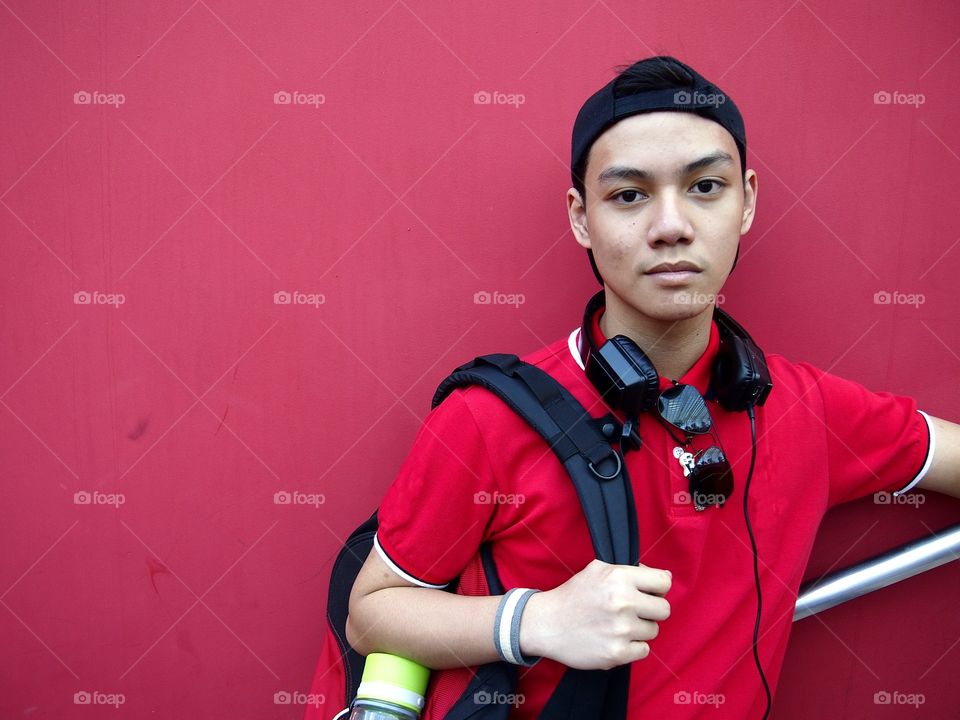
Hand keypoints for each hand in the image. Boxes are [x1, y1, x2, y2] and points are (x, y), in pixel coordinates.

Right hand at [519, 559, 671, 669]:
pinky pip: (644, 651)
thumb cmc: (574, 595)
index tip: (648, 593)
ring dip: (639, 629)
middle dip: (651, 610)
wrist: (546, 624)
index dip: (657, 588)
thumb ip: (631, 571)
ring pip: (653, 631)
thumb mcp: (598, 570)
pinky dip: (632, 647)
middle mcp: (623, 602)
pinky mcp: (617, 653)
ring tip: (617, 625)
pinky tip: (615, 639)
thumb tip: (665, 577)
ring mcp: (621, 630)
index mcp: (619, 578)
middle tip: (633, 612)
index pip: (664, 582)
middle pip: (664, 610)